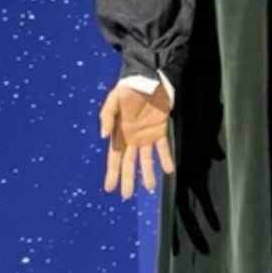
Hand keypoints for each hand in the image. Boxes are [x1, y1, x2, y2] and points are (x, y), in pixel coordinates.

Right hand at [99, 81, 174, 199]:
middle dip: (128, 179)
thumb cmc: (127, 88)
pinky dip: (165, 159)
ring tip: (150, 187)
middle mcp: (132, 138)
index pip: (115, 157)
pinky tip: (168, 170)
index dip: (112, 173)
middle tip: (126, 196)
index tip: (110, 188)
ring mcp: (146, 135)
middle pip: (129, 163)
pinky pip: (163, 147)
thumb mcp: (113, 100)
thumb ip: (107, 117)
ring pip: (146, 159)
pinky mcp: (160, 129)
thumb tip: (103, 136)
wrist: (148, 77)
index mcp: (119, 133)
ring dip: (148, 173)